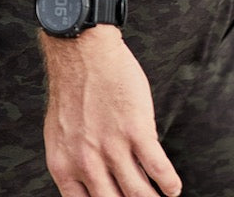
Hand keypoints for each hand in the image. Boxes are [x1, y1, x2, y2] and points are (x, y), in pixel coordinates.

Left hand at [42, 27, 181, 196]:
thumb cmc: (71, 87)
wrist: (81, 50)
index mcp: (64, 165)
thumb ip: (74, 163)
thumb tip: (90, 185)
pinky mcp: (136, 130)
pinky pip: (158, 169)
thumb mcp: (60, 134)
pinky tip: (172, 186)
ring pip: (140, 194)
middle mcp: (87, 163)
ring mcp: (112, 147)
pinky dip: (169, 183)